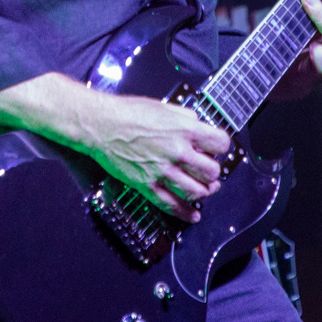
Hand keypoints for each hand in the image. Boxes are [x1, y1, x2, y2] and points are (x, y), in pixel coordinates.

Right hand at [0, 73, 232, 223]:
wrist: (100, 125)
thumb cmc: (128, 112)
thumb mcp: (163, 106)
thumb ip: (185, 117)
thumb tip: (198, 125)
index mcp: (184, 129)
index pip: (220, 143)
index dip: (222, 146)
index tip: (218, 148)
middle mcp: (176, 151)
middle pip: (212, 171)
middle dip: (214, 171)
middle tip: (210, 170)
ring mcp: (162, 171)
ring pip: (197, 191)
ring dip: (205, 191)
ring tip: (204, 189)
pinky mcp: (147, 185)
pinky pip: (172, 205)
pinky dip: (186, 213)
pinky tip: (194, 214)